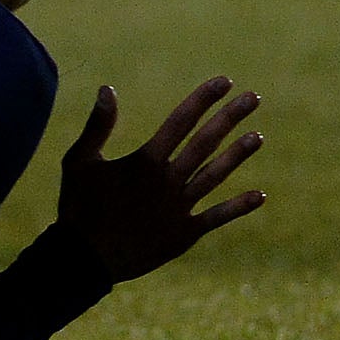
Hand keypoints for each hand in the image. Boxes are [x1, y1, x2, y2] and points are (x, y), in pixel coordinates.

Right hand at [54, 77, 265, 282]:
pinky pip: (217, 217)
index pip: (181, 121)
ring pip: (215, 175)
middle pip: (205, 143)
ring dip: (238, 155)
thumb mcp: (79, 160)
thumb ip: (98, 125)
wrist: (85, 257)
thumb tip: (108, 88)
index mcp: (145, 161)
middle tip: (253, 98)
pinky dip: (238, 207)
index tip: (224, 81)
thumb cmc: (79, 205)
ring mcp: (179, 208)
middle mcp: (168, 181)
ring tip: (259, 136)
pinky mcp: (184, 233)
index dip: (203, 99)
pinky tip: (260, 196)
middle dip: (229, 118)